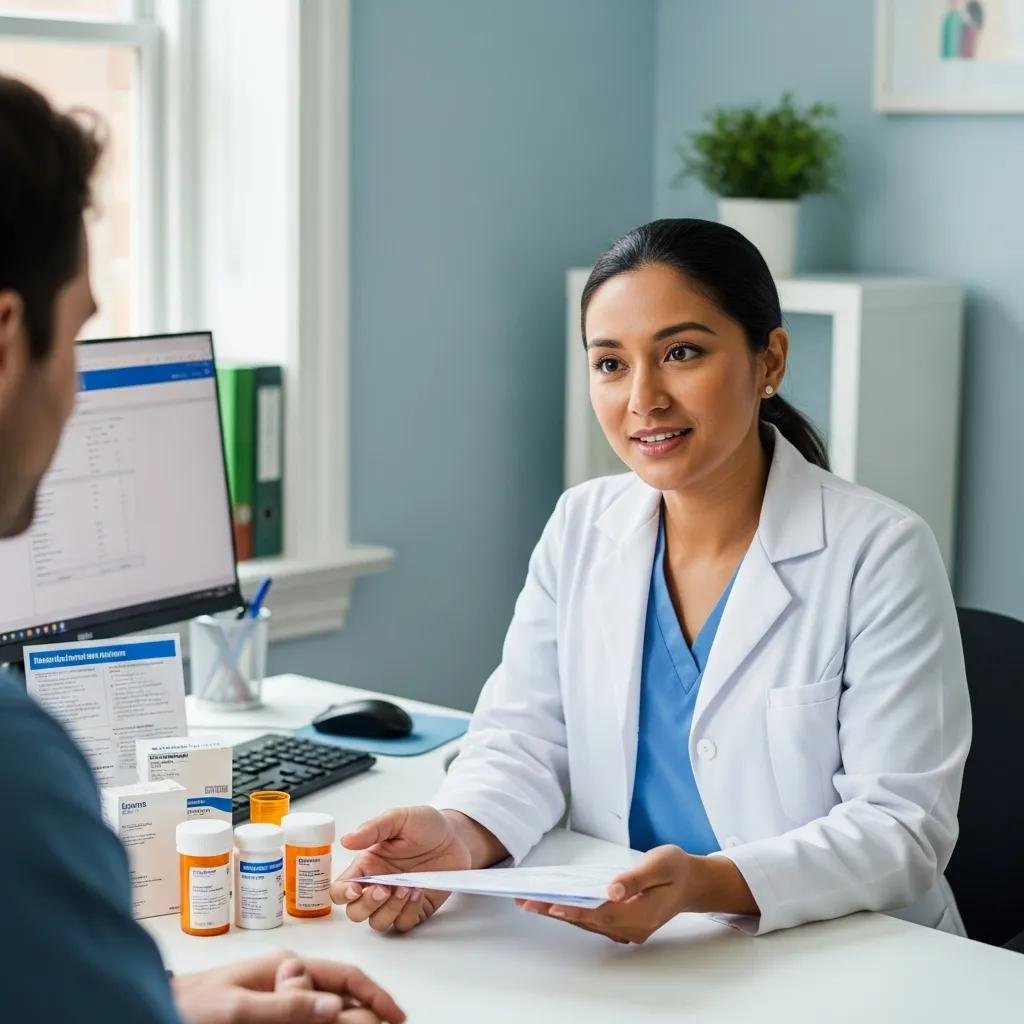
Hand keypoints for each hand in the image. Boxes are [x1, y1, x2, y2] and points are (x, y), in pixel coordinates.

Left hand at [172, 950, 405, 1023]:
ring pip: (326, 1009)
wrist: (154, 1009)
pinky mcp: (268, 1013)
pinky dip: (324, 1023)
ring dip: (348, 1020)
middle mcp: (288, 977)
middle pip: (340, 994)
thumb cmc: (191, 1007)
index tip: (397, 1017)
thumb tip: (336, 1007)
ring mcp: (279, 994)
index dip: (374, 996)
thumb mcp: (237, 1011)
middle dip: (367, 1011)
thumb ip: (286, 1006)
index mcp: (286, 967)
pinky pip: (306, 1017)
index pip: (344, 977)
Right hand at [331, 805, 471, 932]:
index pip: (341, 889)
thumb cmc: (426, 825)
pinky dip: (409, 912)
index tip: (356, 888)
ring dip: (390, 909)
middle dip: (367, 905)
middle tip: (385, 888)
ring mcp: (396, 900)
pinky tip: (419, 891)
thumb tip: (345, 840)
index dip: (343, 894)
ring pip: (378, 922)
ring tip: (407, 887)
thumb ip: (373, 828)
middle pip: (356, 912)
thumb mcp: (399, 818)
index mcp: (368, 865)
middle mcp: (378, 885)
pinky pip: (404, 924)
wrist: (456, 836)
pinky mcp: (416, 909)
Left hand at [517, 845, 756, 944]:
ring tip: (532, 903)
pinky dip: (575, 913)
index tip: (549, 905)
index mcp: (642, 915)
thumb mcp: (659, 865)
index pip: (600, 914)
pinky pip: (595, 921)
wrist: (692, 882)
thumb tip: (611, 890)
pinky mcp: (624, 924)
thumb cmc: (676, 869)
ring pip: (589, 923)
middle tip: (526, 902)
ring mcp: (629, 929)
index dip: (574, 911)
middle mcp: (633, 928)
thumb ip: (635, 878)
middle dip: (556, 912)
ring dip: (561, 913)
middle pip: (589, 921)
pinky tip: (557, 904)